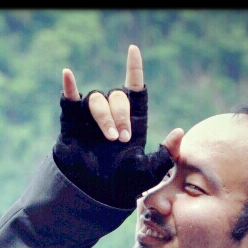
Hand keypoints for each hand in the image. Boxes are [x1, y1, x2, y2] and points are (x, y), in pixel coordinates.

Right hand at [52, 45, 176, 208]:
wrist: (92, 197)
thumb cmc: (121, 186)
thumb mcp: (148, 172)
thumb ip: (166, 155)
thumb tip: (179, 131)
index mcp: (132, 122)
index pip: (134, 89)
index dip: (133, 69)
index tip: (133, 50)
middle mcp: (112, 117)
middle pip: (117, 96)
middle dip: (121, 114)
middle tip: (121, 138)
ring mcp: (90, 121)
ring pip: (96, 100)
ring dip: (104, 116)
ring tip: (109, 138)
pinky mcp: (72, 127)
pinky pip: (69, 102)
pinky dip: (69, 88)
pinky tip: (68, 75)